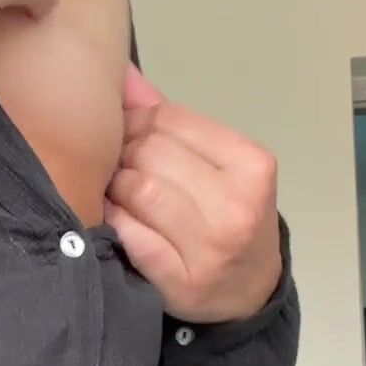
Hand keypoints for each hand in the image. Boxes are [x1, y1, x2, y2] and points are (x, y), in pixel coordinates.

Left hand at [104, 67, 281, 322]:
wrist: (250, 291)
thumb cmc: (229, 217)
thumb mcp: (218, 164)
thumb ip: (170, 120)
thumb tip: (123, 74)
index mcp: (251, 165)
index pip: (170, 119)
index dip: (136, 121)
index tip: (126, 135)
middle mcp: (237, 205)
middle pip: (151, 153)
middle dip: (123, 155)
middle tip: (117, 167)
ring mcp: (210, 248)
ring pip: (138, 190)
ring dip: (116, 189)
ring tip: (117, 194)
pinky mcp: (181, 282)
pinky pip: (129, 234)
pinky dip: (114, 222)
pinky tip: (115, 220)